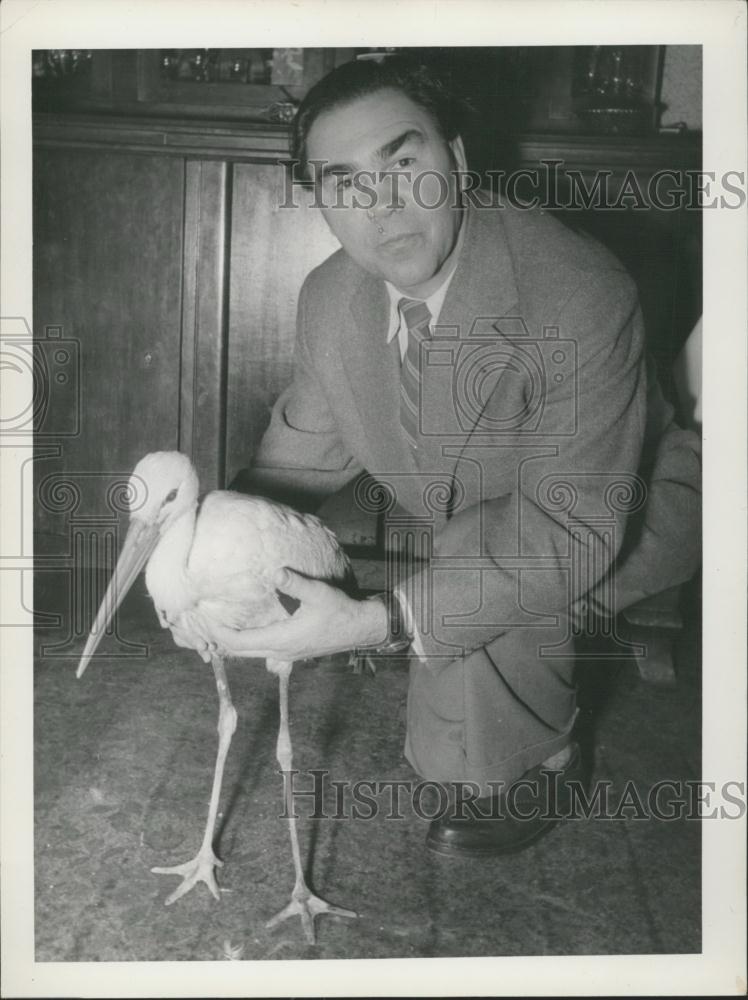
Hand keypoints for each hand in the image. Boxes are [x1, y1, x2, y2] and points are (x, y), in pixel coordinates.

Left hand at [210, 568, 388, 661]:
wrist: (361, 628)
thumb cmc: (341, 610)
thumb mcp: (319, 593)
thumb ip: (295, 583)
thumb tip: (274, 571)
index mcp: (281, 639)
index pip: (238, 642)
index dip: (217, 632)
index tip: (201, 619)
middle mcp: (279, 651)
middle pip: (238, 651)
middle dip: (217, 638)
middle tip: (200, 622)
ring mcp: (285, 654)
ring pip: (249, 652)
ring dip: (231, 641)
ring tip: (215, 625)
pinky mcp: (291, 651)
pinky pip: (260, 650)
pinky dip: (246, 642)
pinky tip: (243, 628)